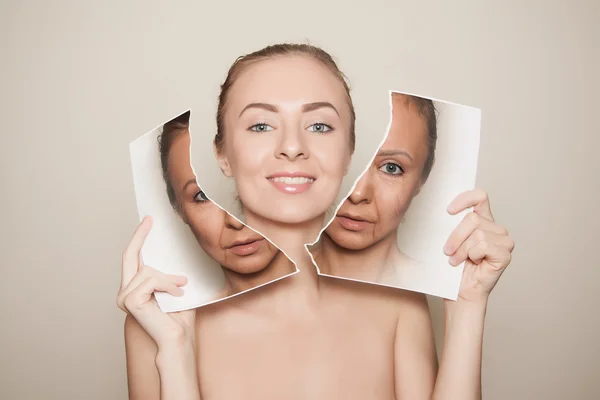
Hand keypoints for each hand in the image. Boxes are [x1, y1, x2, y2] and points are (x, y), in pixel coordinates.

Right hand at [117, 216, 195, 347]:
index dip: (139, 238)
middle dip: (140, 235)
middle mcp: (125, 291)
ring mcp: (124, 296)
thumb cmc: (179, 316)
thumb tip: (175, 247)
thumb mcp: (176, 286)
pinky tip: (177, 295)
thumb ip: (170, 270)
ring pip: (148, 270)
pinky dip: (168, 285)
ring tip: (181, 289)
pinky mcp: (129, 301)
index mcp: (135, 287)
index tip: (147, 221)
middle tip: (150, 219)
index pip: (133, 257)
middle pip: (129, 255)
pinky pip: (152, 280)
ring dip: (169, 278)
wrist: (178, 337)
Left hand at [443, 189, 514, 302]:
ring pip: (477, 233)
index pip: (480, 197)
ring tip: (458, 260)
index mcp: (483, 220)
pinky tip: (473, 263)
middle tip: (447, 252)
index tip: (448, 211)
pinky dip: (472, 255)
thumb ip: (451, 223)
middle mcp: (496, 228)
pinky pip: (483, 245)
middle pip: (472, 219)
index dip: (465, 199)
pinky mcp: (505, 254)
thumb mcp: (449, 240)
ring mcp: (503, 241)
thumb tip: (443, 210)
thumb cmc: (452, 269)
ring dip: (461, 249)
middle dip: (455, 236)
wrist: (459, 293)